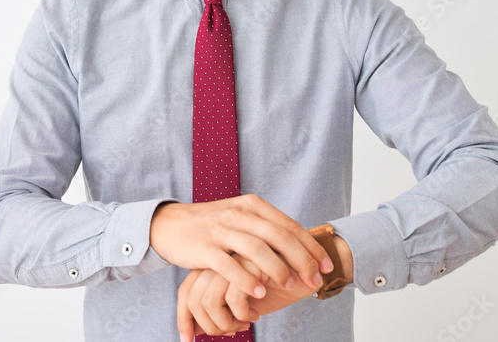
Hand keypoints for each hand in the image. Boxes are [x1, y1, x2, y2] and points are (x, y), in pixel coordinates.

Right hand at [149, 194, 332, 299]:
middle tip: (315, 281)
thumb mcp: (240, 218)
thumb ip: (266, 227)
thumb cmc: (212, 225)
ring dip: (278, 270)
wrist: (170, 224)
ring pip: (257, 249)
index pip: (289, 226)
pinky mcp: (204, 247)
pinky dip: (247, 280)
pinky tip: (259, 292)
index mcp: (252, 206)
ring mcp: (221, 229)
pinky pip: (229, 265)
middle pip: (279, 237)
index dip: (311, 247)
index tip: (326, 266)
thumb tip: (301, 244)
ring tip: (291, 287)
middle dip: (302, 261)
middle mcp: (239, 214)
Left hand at [177, 254, 318, 337]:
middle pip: (193, 299)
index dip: (184, 319)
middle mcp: (219, 257)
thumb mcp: (242, 296)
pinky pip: (232, 298)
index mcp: (214, 262)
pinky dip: (242, 315)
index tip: (189, 339)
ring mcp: (233, 258)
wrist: (309, 266)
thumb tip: (195, 330)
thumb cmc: (274, 283)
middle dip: (209, 326)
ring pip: (207, 301)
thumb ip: (219, 305)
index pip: (186, 293)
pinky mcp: (250, 263)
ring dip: (225, 323)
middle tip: (233, 332)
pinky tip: (256, 314)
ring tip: (245, 324)